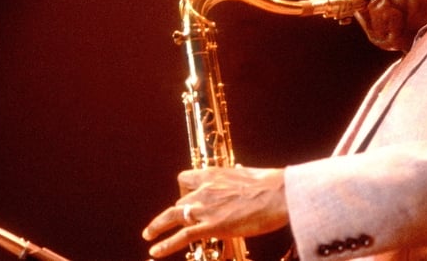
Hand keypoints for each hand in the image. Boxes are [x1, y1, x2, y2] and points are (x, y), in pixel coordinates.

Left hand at [142, 166, 288, 258]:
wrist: (278, 194)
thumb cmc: (270, 185)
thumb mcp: (248, 176)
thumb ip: (237, 181)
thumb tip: (243, 181)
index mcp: (213, 174)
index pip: (185, 178)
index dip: (183, 190)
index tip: (186, 198)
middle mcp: (204, 189)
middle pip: (180, 202)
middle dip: (179, 214)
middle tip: (177, 223)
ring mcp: (205, 208)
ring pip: (173, 216)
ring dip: (158, 226)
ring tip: (148, 235)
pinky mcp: (211, 226)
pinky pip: (181, 236)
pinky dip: (166, 244)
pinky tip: (155, 251)